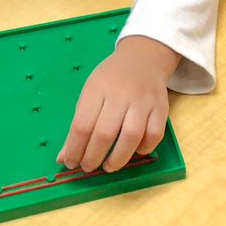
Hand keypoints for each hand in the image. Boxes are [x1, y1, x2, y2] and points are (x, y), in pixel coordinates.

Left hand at [58, 36, 179, 173]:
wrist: (143, 57)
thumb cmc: (111, 78)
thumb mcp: (90, 92)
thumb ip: (78, 124)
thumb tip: (64, 157)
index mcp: (98, 88)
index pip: (82, 124)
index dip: (74, 149)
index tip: (70, 162)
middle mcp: (121, 94)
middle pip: (105, 133)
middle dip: (93, 157)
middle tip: (88, 167)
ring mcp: (144, 101)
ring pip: (131, 136)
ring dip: (118, 158)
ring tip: (108, 166)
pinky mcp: (161, 108)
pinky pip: (154, 135)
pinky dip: (143, 149)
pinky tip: (133, 152)